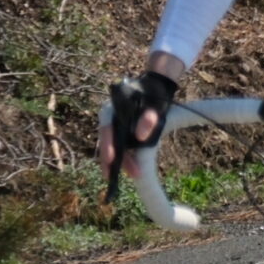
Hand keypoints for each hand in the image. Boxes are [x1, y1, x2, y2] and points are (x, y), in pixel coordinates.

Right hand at [99, 68, 178, 188]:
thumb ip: (148, 118)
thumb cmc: (153, 93)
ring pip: (114, 146)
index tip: (111, 160)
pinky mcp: (123, 131)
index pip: (107, 129)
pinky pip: (121, 146)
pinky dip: (125, 157)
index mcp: (112, 109)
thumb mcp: (154, 103)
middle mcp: (110, 119)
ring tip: (132, 174)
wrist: (157, 85)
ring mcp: (116, 126)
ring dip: (120, 161)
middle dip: (112, 160)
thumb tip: (141, 137)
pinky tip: (132, 168)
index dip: (107, 146)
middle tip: (114, 177)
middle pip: (108, 142)